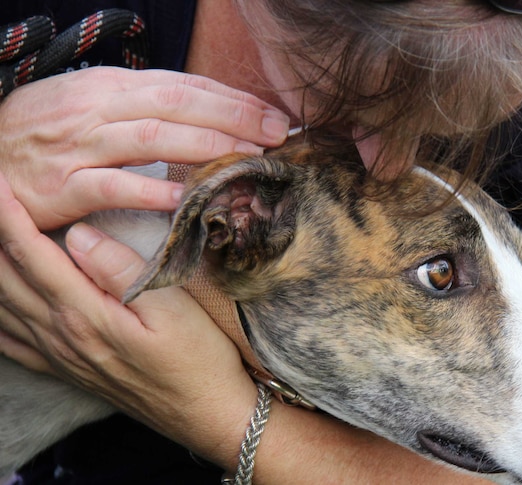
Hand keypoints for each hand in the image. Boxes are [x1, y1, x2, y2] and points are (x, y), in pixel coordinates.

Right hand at [0, 66, 290, 229]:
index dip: (232, 99)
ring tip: (246, 157)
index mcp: (110, 85)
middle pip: (177, 105)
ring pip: (151, 138)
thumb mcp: (94, 103)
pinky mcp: (60, 187)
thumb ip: (145, 106)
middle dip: (233, 117)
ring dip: (205, 146)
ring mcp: (78, 146)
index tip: (271, 114)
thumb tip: (206, 112)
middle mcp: (97, 108)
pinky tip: (184, 198)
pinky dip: (148, 192)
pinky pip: (110, 186)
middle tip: (276, 134)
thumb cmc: (45, 131)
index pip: (183, 85)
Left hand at [0, 171, 257, 460]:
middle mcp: (61, 335)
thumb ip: (121, 269)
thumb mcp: (174, 308)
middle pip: (5, 278)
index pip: (32, 254)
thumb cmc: (199, 358)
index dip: (8, 216)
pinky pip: (11, 343)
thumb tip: (80, 234)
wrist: (207, 414)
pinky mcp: (68, 371)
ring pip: (2, 307)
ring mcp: (60, 356)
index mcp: (85, 314)